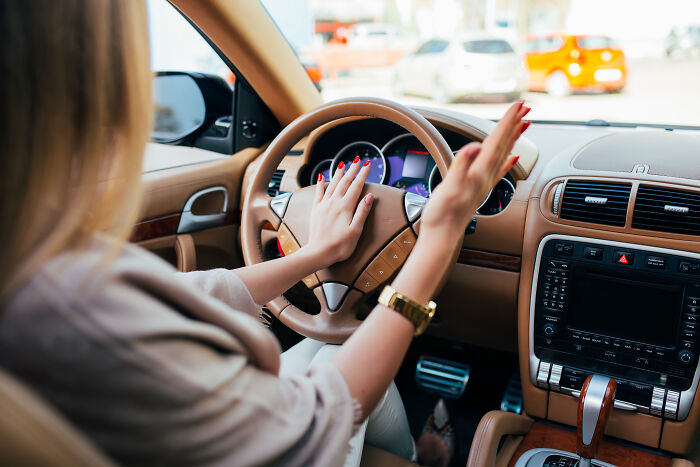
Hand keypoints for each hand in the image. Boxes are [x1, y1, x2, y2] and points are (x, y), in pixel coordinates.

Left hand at [303, 157, 374, 268]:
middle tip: (358, 160)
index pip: (356, 186)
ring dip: (338, 173)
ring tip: (342, 164)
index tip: (367, 165)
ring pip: (332, 184)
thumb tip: (369, 196)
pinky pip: (318, 192)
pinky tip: (322, 176)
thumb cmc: (340, 246)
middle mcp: (334, 202)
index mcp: (345, 206)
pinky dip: (321, 183)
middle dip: (352, 170)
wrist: (318, 253)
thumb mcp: (356, 231)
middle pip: (345, 182)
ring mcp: (324, 205)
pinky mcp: (316, 210)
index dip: (362, 174)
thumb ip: (362, 212)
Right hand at [421, 101, 530, 242]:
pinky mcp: (479, 190)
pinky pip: (498, 170)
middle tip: (524, 107)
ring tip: (523, 124)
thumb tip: (475, 147)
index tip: (518, 105)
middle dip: (514, 124)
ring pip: (503, 155)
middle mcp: (486, 177)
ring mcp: (484, 184)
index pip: (497, 141)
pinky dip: (507, 160)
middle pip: (504, 145)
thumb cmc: (442, 215)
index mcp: (479, 172)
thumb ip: (461, 165)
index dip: (507, 122)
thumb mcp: (448, 187)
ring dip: (512, 138)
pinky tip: (513, 156)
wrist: (442, 237)